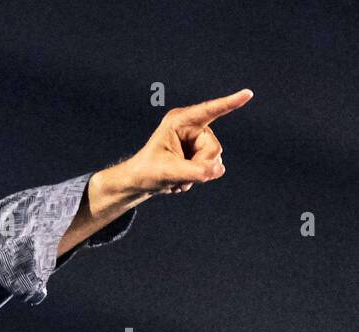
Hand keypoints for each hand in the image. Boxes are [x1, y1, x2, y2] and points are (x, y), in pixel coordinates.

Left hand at [119, 88, 253, 195]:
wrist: (139, 182)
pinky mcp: (200, 151)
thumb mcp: (167, 173)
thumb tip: (218, 170)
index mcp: (179, 122)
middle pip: (214, 148)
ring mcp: (197, 139)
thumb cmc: (146, 172)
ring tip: (177, 179)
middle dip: (200, 166)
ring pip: (214, 159)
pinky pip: (211, 166)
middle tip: (180, 177)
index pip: (208, 111)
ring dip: (198, 175)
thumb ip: (193, 171)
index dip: (229, 103)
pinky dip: (198, 177)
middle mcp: (191, 127)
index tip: (247, 94)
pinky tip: (182, 180)